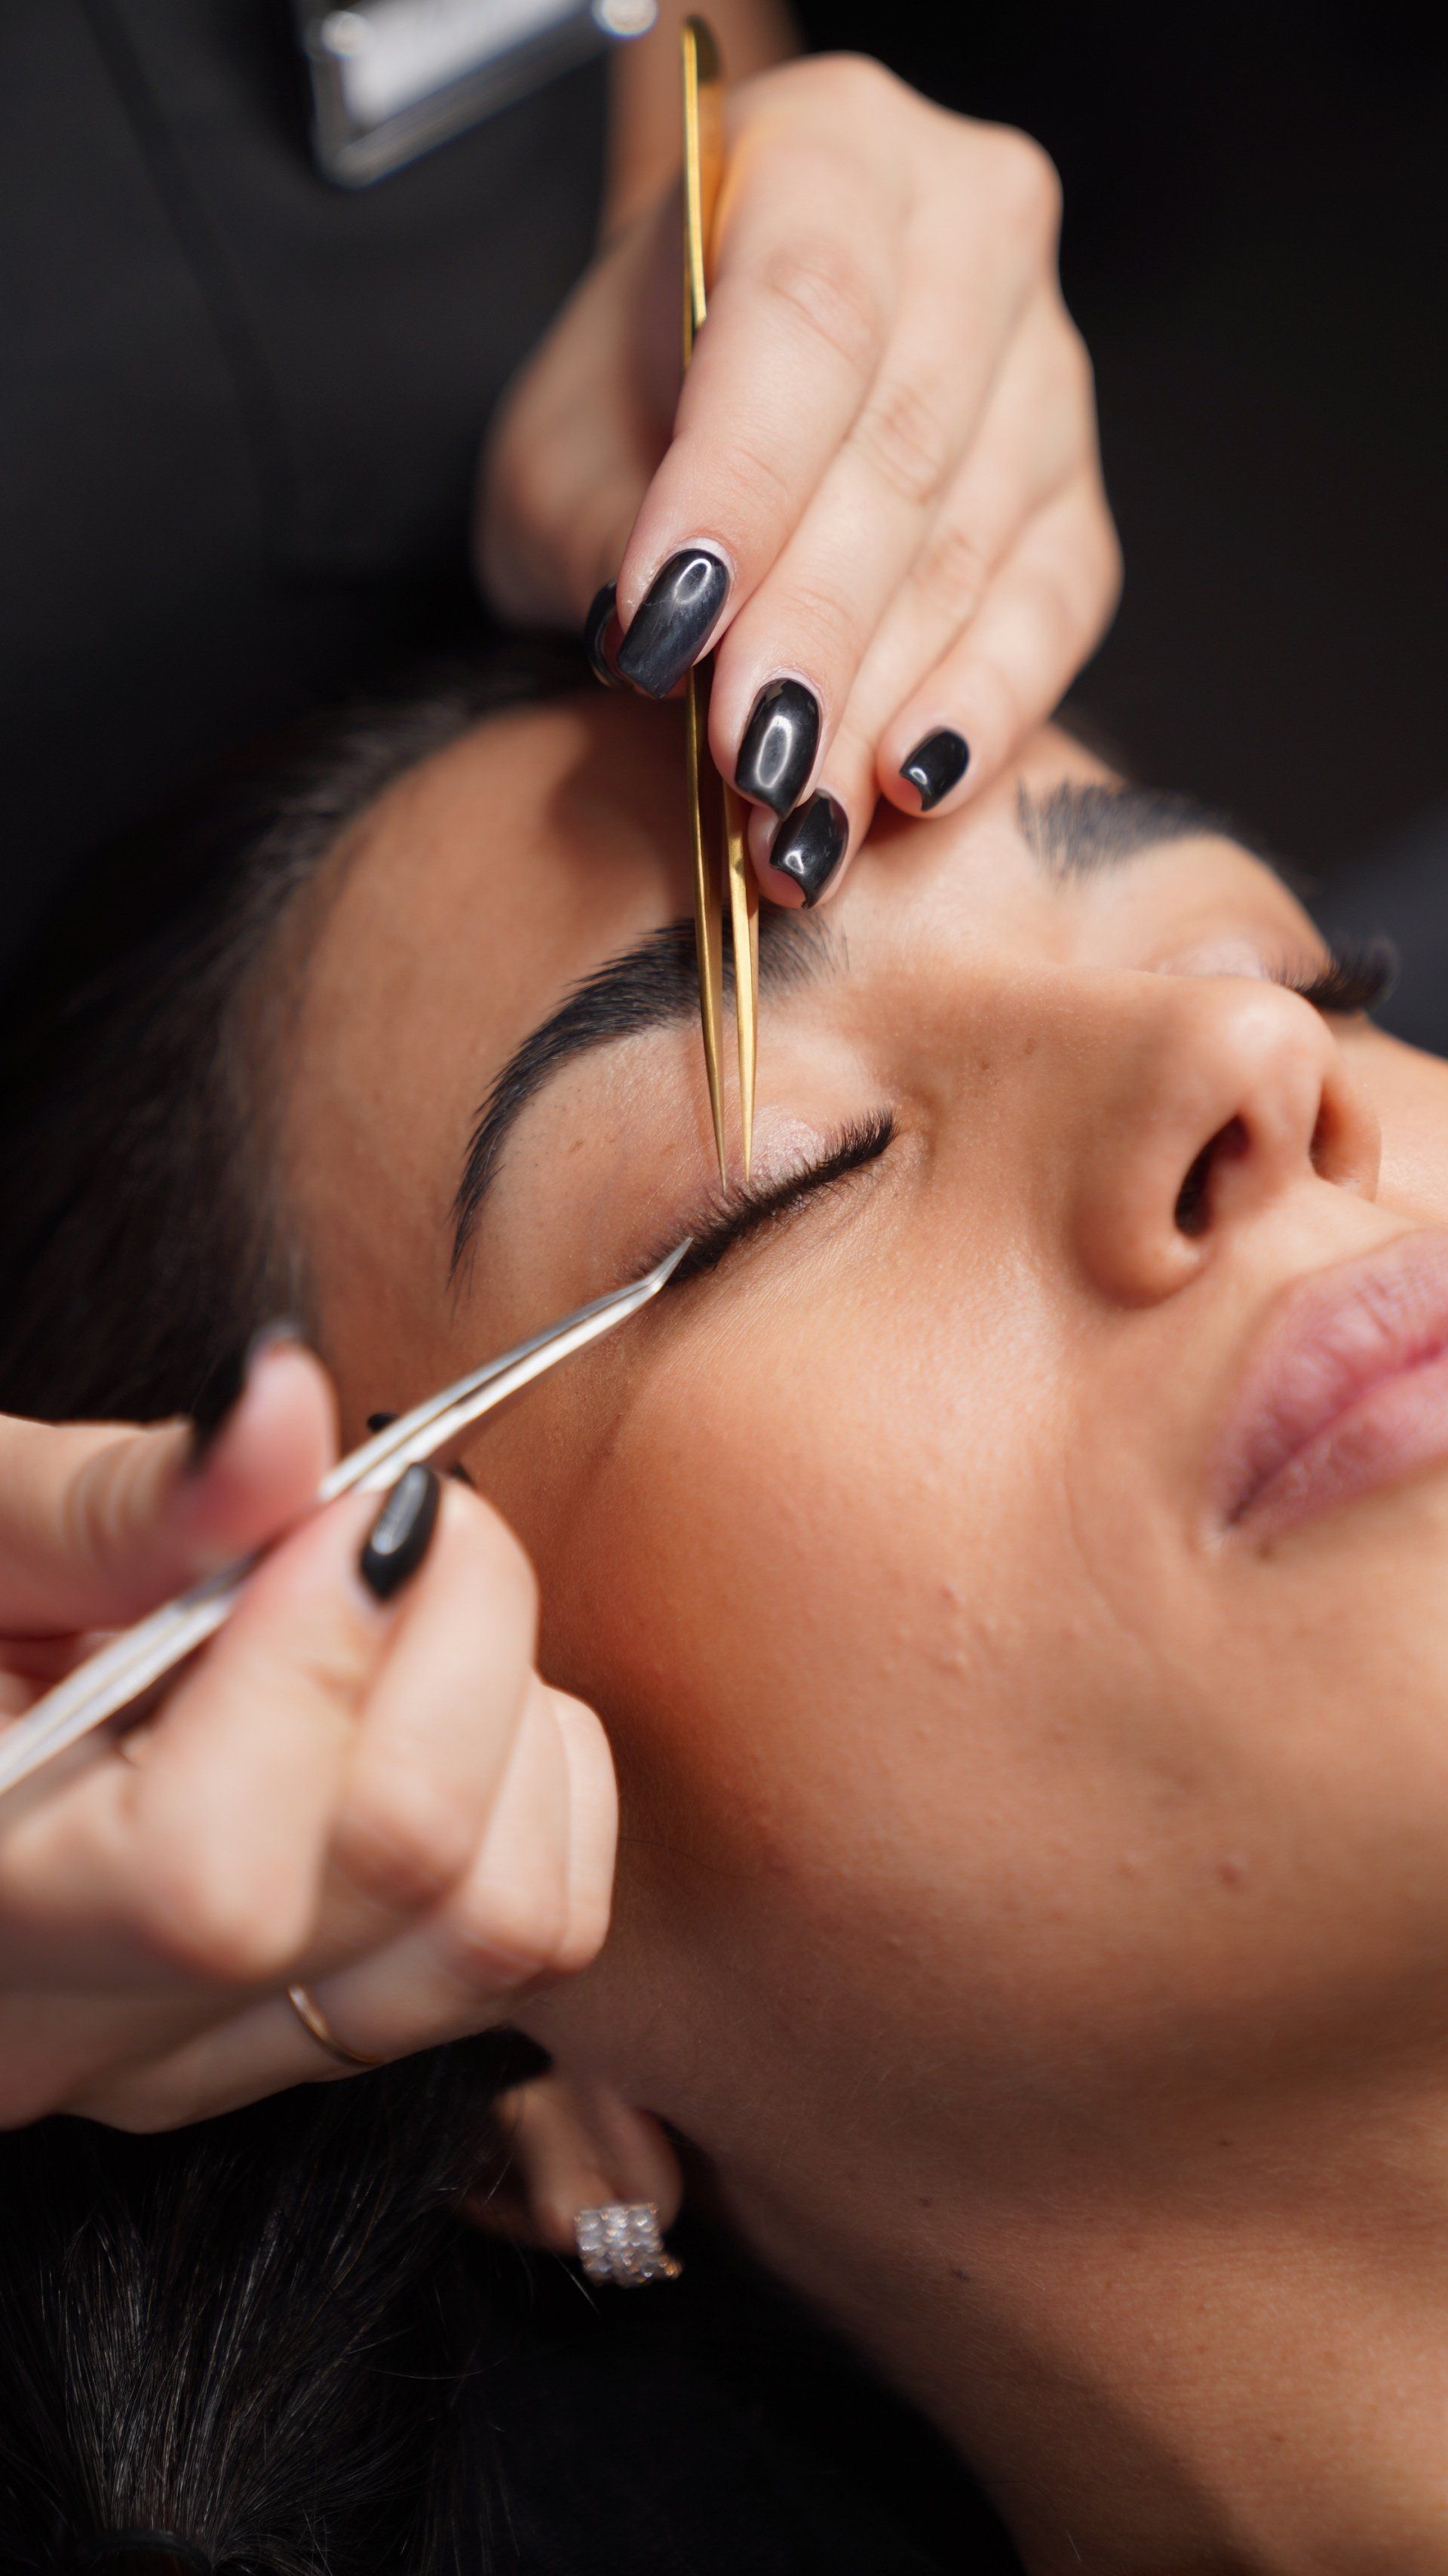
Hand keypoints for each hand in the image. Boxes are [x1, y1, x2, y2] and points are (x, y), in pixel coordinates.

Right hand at [0, 1342, 614, 2128]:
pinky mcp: (305, 2028)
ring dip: (512, 1714)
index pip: (216, 1875)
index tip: (350, 1502)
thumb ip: (118, 1497)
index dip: (327, 1653)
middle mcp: (84, 2033)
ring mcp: (207, 2054)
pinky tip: (428, 1691)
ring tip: (402, 1603)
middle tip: (401, 1507)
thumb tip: (287, 1407)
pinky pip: (532, 1929)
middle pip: (403, 1876)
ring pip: (504, 1922)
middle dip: (464, 1632)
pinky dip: (538, 1782)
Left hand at [478, 53, 1120, 905]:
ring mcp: (1044, 366)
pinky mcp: (1073, 496)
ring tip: (796, 819)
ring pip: (971, 542)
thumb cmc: (633, 399)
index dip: (741, 485)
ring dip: (878, 699)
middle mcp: (969, 232)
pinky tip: (908, 784)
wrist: (702, 394)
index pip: (807, 316)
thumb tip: (652, 634)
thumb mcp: (559, 442)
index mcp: (827, 151)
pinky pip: (1051, 606)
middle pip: (901, 446)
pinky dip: (981, 705)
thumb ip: (595, 524)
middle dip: (813, 629)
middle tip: (745, 760)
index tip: (671, 627)